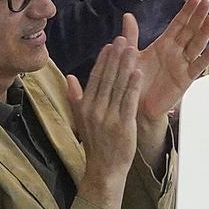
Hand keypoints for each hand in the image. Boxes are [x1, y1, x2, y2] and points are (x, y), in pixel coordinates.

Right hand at [63, 36, 144, 208]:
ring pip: (119, 86)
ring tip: (133, 49)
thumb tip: (69, 77)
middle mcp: (95, 110)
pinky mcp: (123, 125)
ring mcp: (109, 118)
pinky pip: (129, 101)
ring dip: (126, 66)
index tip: (111, 45)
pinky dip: (134, 86)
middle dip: (116, 57)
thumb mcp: (81, 119)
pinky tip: (139, 72)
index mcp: (85, 106)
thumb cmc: (95, 143)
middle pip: (107, 78)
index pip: (95, 77)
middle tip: (123, 39)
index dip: (104, 60)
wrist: (104, 169)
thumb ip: (76, 97)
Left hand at [135, 0, 208, 127]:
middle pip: (190, 31)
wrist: (135, 104)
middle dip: (198, 17)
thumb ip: (131, 35)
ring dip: (204, 32)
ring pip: (196, 46)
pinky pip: (197, 67)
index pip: (178, 24)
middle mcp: (175, 52)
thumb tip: (127, 15)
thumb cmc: (135, 80)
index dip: (186, 12)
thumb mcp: (131, 54)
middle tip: (206, 1)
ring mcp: (182, 65)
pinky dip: (206, 57)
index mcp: (164, 44)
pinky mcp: (185, 79)